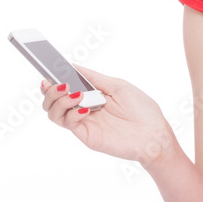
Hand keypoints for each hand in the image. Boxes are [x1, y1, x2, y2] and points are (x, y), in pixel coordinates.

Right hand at [40, 65, 175, 167]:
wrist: (154, 135)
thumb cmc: (142, 110)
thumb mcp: (118, 87)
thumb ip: (95, 78)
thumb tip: (73, 66)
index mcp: (92, 96)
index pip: (64, 88)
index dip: (53, 80)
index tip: (48, 71)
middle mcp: (84, 108)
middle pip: (52, 101)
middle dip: (51, 90)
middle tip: (62, 84)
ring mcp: (84, 122)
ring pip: (54, 113)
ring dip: (59, 101)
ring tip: (76, 95)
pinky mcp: (86, 135)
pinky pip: (68, 123)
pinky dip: (72, 113)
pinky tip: (86, 108)